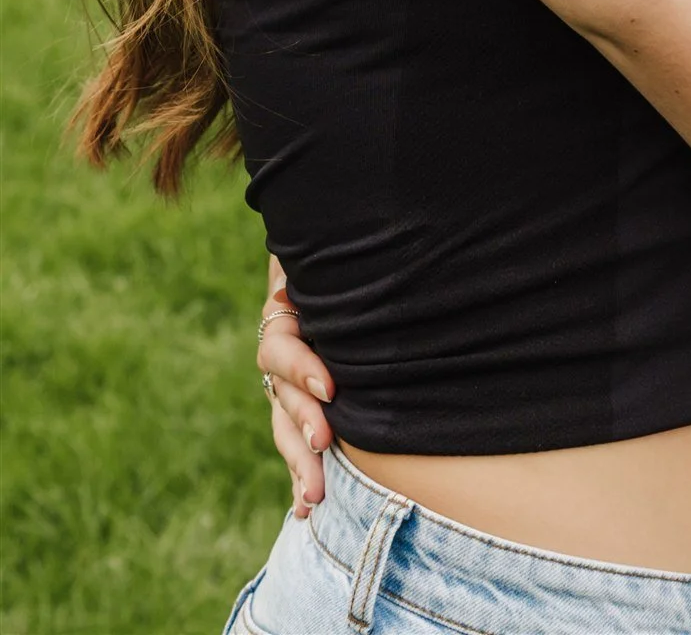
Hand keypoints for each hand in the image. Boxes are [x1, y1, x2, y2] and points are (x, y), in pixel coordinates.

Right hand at [258, 260, 333, 517]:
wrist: (354, 263)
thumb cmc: (349, 256)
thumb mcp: (331, 255)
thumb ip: (329, 256)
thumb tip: (336, 238)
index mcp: (285, 311)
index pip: (281, 346)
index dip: (301, 368)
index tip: (331, 388)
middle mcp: (282, 349)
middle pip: (280, 393)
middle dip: (302, 423)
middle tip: (324, 446)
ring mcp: (288, 382)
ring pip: (284, 426)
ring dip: (299, 461)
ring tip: (314, 496)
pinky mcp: (302, 407)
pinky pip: (296, 443)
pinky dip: (301, 475)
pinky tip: (306, 507)